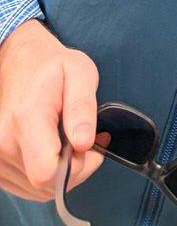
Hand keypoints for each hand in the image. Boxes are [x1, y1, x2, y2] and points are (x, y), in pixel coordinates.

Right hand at [0, 20, 101, 200]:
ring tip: (70, 142)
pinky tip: (54, 151)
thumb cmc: (51, 66)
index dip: (77, 168)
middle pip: (44, 185)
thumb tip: (84, 143)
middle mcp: (4, 142)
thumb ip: (82, 108)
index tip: (91, 147)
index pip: (48, 172)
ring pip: (36, 189)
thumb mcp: (80, 72)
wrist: (19, 62)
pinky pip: (25, 186)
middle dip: (74, 170)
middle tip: (86, 142)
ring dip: (60, 173)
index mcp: (27, 118)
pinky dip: (45, 175)